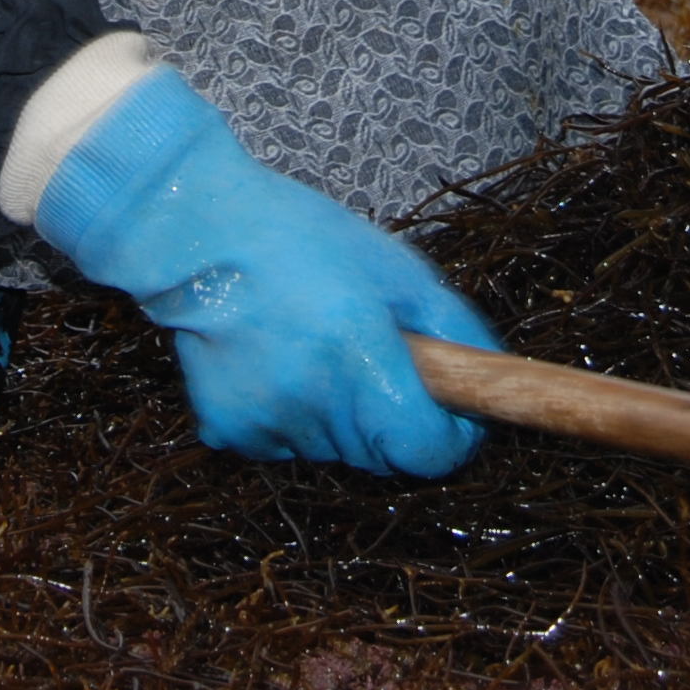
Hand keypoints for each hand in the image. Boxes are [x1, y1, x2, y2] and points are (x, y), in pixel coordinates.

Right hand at [35, 69, 493, 473]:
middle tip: (376, 361)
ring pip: (336, 452)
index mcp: (363, 362)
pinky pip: (286, 445)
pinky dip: (292, 417)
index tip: (453, 413)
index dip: (452, 438)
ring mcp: (268, 425)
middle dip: (395, 419)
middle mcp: (315, 406)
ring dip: (342, 419)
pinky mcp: (230, 432)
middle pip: (385, 456)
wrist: (199, 233)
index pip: (428, 454)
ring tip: (317, 351)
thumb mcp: (398, 269)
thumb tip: (490, 380)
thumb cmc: (305, 239)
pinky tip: (276, 364)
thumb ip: (454, 330)